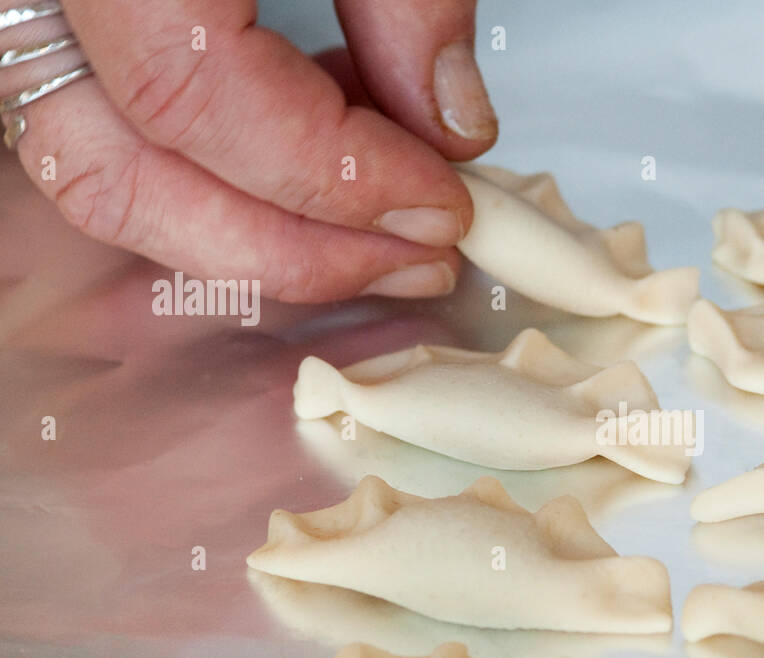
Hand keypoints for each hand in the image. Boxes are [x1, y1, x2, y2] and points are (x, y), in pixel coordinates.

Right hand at [1, 0, 496, 300]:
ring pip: (95, 169)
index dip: (336, 181)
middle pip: (121, 175)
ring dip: (245, 225)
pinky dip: (213, 164)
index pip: (199, 102)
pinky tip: (316, 140)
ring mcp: (27, 6)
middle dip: (288, 248)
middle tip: (415, 257)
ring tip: (378, 221)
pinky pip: (102, 126)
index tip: (442, 209)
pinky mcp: (55, 19)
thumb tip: (451, 124)